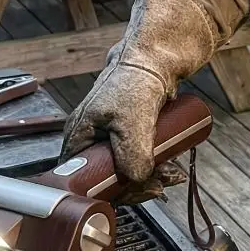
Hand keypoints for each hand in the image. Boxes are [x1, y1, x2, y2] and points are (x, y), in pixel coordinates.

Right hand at [58, 0, 215, 203]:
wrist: (156, 58)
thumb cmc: (135, 79)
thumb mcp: (132, 121)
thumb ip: (131, 154)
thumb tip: (136, 180)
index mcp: (78, 137)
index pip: (84, 182)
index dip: (110, 191)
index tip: (136, 191)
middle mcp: (89, 141)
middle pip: (108, 180)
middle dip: (137, 185)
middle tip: (160, 184)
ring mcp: (108, 140)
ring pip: (126, 173)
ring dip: (150, 177)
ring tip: (171, 173)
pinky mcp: (126, 137)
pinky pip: (137, 162)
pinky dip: (154, 168)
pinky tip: (170, 166)